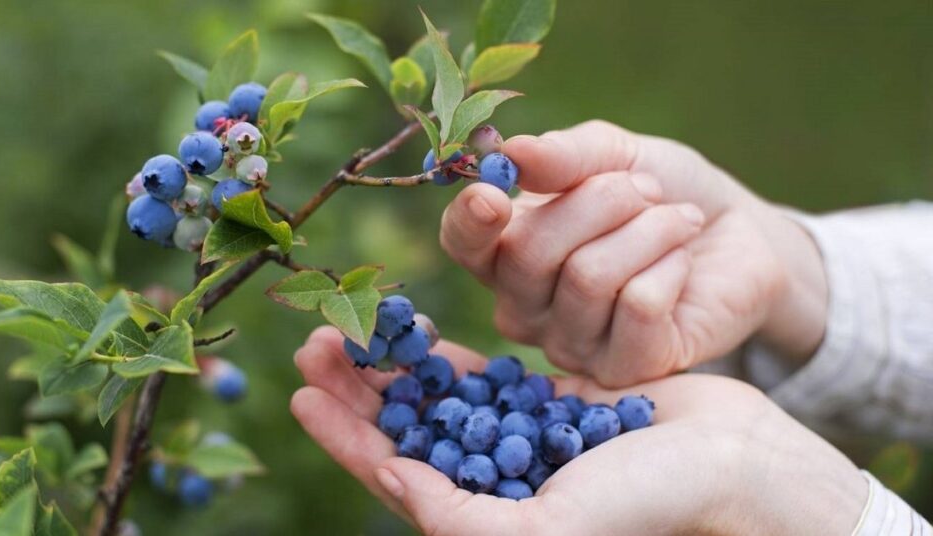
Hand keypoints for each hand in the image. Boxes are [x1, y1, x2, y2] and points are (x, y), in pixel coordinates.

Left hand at [290, 327, 865, 535]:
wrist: (733, 466)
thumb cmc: (646, 509)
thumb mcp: (545, 530)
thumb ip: (460, 518)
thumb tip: (392, 482)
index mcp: (482, 517)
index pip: (391, 474)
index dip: (342, 436)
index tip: (300, 393)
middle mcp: (492, 480)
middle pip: (404, 430)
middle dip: (356, 390)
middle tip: (314, 343)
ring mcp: (519, 438)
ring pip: (435, 398)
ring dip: (391, 365)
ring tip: (351, 326)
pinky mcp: (549, 402)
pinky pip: (483, 375)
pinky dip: (446, 355)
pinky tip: (413, 329)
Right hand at [440, 120, 827, 385]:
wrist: (738, 235)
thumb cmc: (662, 192)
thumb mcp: (615, 155)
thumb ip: (564, 156)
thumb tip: (513, 153)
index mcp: (506, 250)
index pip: (462, 244)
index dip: (469, 221)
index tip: (494, 193)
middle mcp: (525, 307)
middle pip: (529, 253)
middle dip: (600, 201)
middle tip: (647, 190)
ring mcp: (571, 346)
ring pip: (588, 277)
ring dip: (648, 230)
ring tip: (678, 220)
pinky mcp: (625, 369)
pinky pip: (637, 307)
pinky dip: (670, 266)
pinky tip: (683, 264)